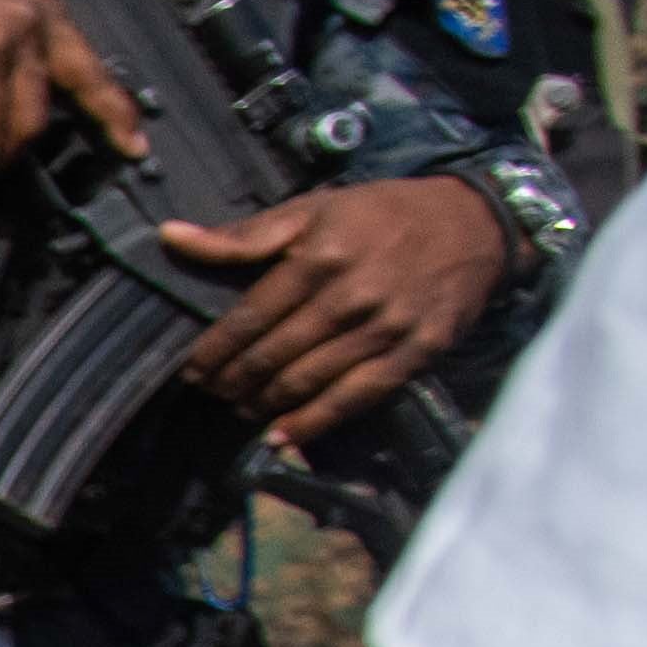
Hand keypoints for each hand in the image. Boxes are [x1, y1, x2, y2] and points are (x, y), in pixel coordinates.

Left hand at [162, 173, 505, 451]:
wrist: (476, 224)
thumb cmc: (384, 214)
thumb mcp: (314, 209)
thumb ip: (244, 235)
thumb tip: (170, 237)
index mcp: (321, 257)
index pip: (249, 318)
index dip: (213, 351)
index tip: (191, 369)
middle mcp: (352, 297)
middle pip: (273, 356)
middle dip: (233, 381)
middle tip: (211, 392)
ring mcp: (386, 329)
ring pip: (308, 381)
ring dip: (264, 403)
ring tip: (239, 409)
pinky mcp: (416, 353)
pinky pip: (356, 398)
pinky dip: (314, 423)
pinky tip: (282, 438)